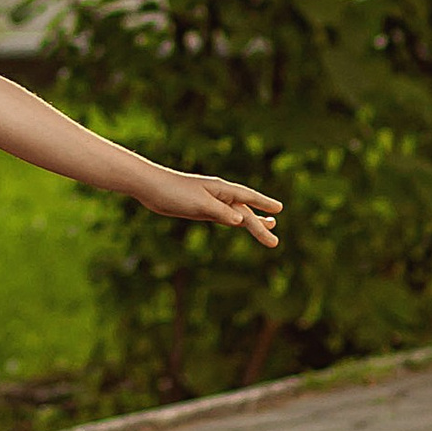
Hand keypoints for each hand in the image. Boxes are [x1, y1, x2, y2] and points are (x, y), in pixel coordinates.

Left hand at [137, 164, 280, 250]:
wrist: (151, 188)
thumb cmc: (174, 193)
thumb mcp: (199, 205)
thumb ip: (221, 212)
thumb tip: (241, 220)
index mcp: (221, 190)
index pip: (248, 197)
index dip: (264, 204)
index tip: (279, 210)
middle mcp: (219, 195)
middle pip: (245, 211)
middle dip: (260, 225)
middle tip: (275, 242)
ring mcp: (211, 202)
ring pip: (237, 213)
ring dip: (252, 221)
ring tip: (269, 226)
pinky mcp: (201, 209)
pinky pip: (225, 217)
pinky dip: (235, 221)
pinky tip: (240, 224)